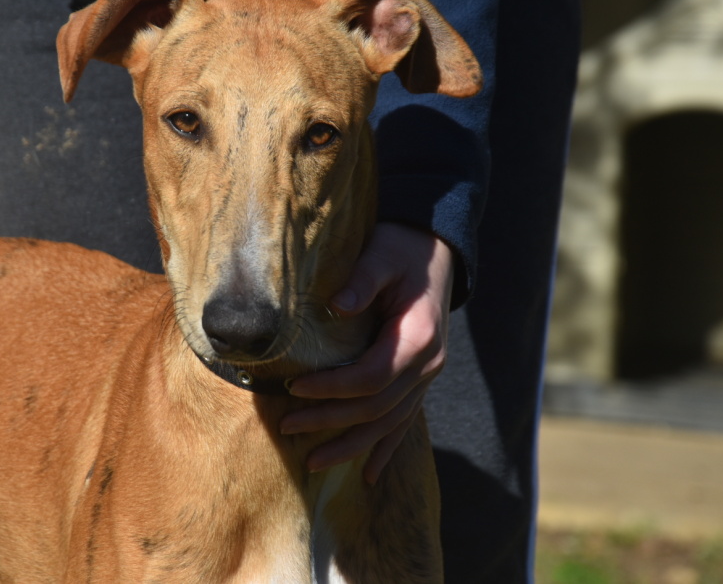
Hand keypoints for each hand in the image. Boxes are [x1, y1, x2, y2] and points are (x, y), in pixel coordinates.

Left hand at [279, 223, 452, 483]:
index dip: (333, 387)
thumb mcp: (382, 254)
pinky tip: (367, 474)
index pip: (371, 376)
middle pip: (376, 407)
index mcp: (418, 338)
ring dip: (351, 446)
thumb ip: (363, 278)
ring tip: (313, 463)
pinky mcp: (420, 380)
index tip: (294, 390)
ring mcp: (427, 377)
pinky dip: (385, 449)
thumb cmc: (402, 249)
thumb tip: (338, 303)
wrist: (434, 249)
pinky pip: (403, 422)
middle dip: (330, 421)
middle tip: (288, 428)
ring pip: (389, 424)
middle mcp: (427, 365)